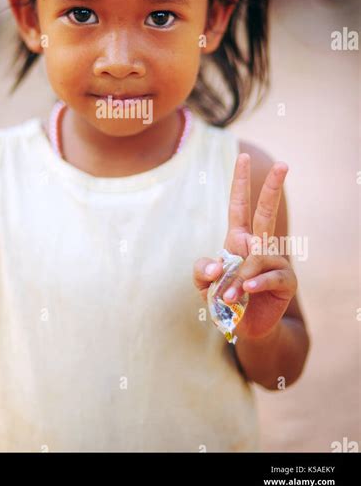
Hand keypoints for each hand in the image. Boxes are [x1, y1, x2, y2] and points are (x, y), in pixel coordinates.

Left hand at [193, 153, 297, 340]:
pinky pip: (270, 275)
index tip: (243, 157)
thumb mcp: (203, 284)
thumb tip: (217, 265)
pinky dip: (255, 283)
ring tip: (229, 296)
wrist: (244, 328)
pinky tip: (246, 292)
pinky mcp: (286, 281)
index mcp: (239, 240)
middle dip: (273, 188)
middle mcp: (259, 246)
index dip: (240, 183)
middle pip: (266, 212)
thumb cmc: (224, 299)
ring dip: (240, 277)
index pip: (240, 206)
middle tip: (283, 164)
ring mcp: (275, 261)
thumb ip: (201, 271)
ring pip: (258, 256)